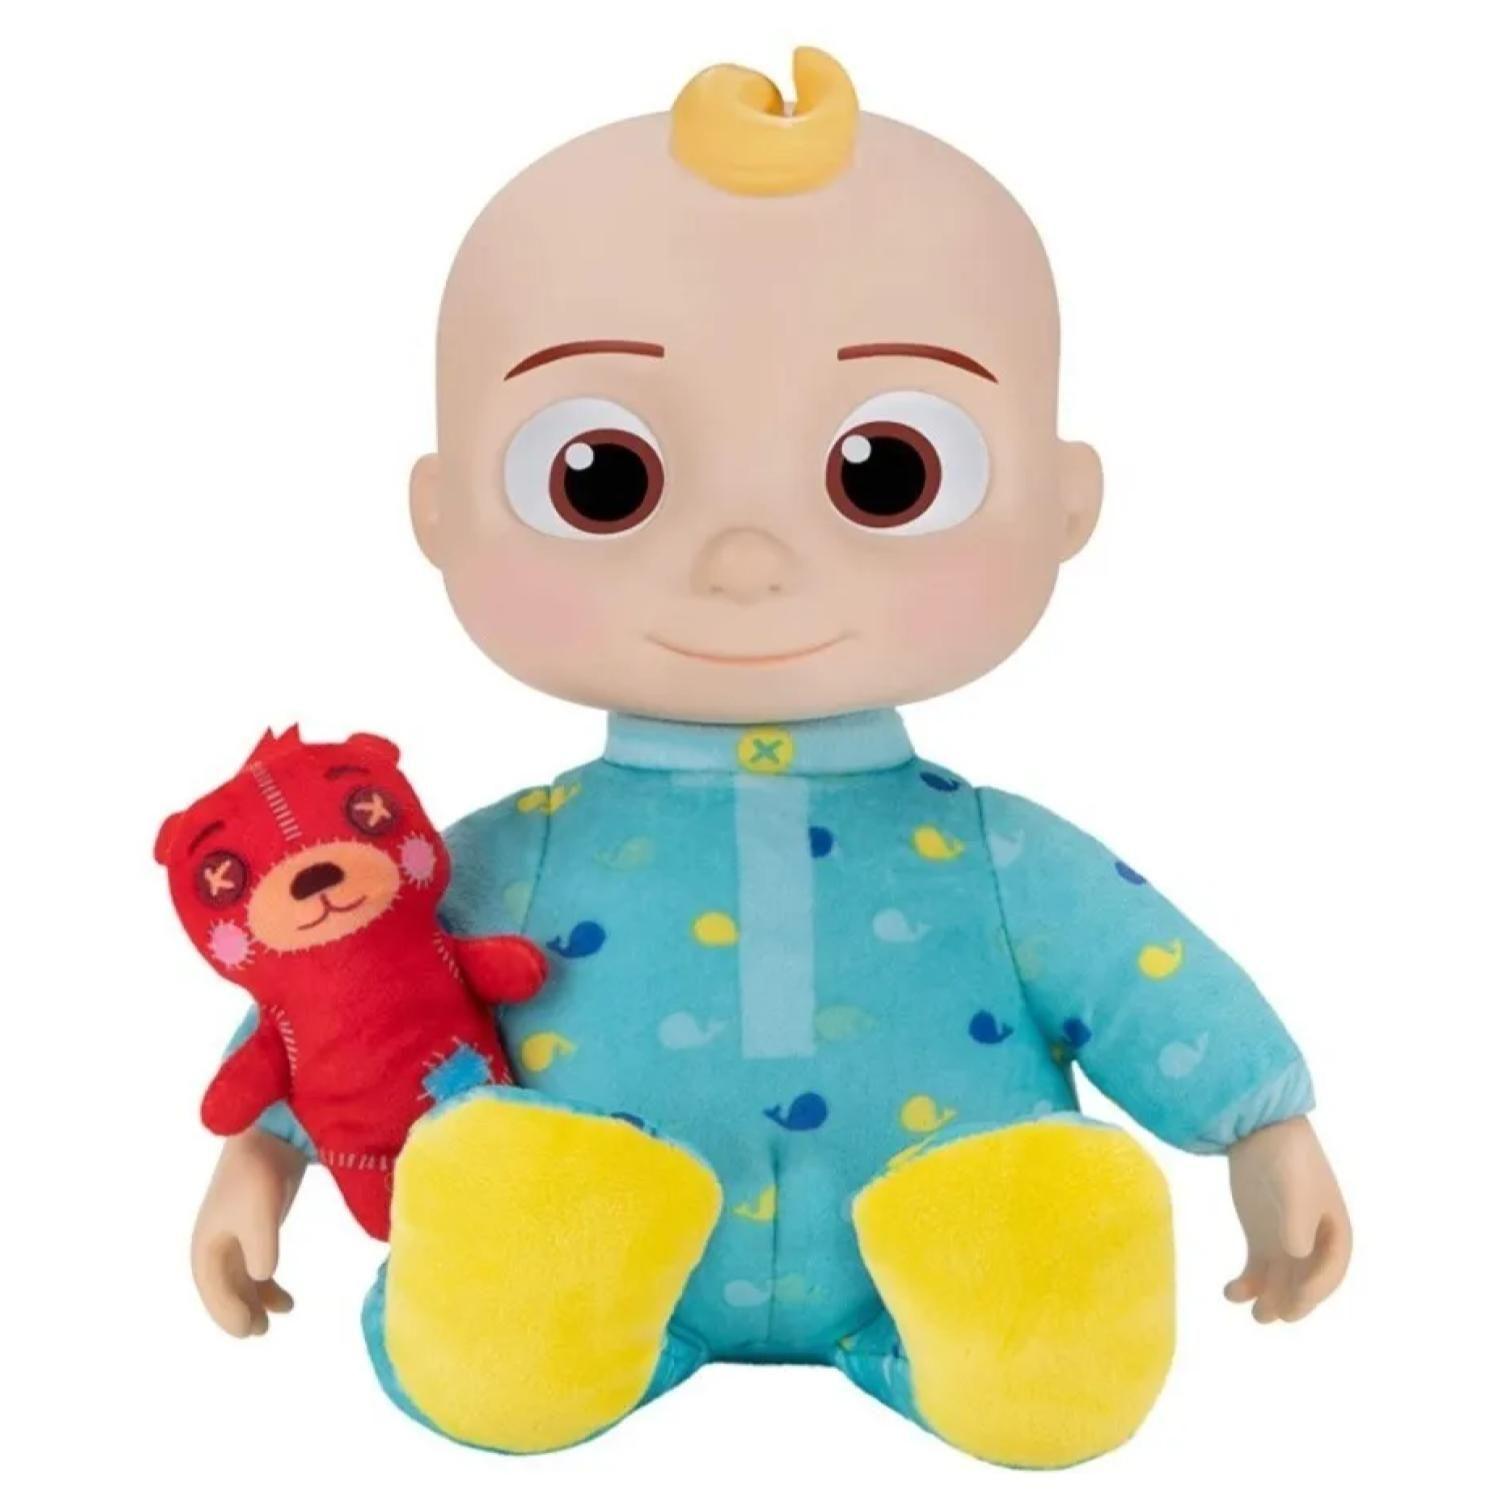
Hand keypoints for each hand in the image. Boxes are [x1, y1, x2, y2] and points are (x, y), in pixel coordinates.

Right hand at [191, 1130, 305, 1336]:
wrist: (272, 1134)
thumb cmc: (258, 1175)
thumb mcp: (259, 1214)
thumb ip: (260, 1249)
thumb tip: (261, 1278)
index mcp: (206, 1242)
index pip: (212, 1288)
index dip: (227, 1312)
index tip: (248, 1330)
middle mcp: (214, 1242)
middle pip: (223, 1288)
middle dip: (239, 1311)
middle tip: (261, 1331)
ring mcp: (234, 1234)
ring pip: (239, 1280)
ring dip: (254, 1301)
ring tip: (276, 1318)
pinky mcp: (254, 1225)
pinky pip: (255, 1266)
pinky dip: (267, 1284)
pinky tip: (286, 1298)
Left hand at [1225, 1115, 1350, 1322]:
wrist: (1259, 1131)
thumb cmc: (1288, 1159)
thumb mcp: (1296, 1190)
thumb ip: (1298, 1223)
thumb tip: (1298, 1254)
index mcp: (1336, 1232)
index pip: (1330, 1271)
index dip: (1315, 1291)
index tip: (1295, 1302)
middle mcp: (1314, 1243)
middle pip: (1306, 1282)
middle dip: (1292, 1302)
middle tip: (1272, 1315)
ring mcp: (1286, 1242)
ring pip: (1281, 1282)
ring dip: (1269, 1300)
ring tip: (1253, 1313)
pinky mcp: (1261, 1237)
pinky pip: (1258, 1269)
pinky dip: (1247, 1284)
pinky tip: (1231, 1292)